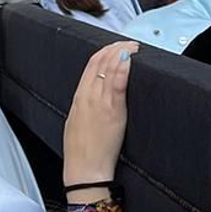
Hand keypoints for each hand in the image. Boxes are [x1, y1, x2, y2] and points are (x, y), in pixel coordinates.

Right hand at [62, 43, 136, 189]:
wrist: (84, 168)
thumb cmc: (81, 150)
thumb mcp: (77, 121)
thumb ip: (86, 106)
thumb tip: (95, 96)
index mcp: (79, 98)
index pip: (90, 66)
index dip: (103, 52)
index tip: (115, 46)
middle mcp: (88, 97)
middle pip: (100, 63)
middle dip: (115, 48)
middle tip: (128, 43)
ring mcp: (100, 103)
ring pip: (108, 69)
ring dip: (122, 54)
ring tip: (134, 48)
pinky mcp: (112, 111)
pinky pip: (117, 84)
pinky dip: (123, 70)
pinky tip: (129, 61)